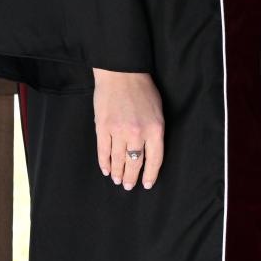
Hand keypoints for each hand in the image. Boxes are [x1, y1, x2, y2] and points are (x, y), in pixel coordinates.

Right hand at [92, 68, 163, 190]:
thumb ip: (154, 131)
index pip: (155, 159)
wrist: (122, 74)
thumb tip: (149, 150)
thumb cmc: (143, 90)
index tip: (147, 184)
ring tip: (118, 180)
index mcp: (155, 128)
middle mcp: (138, 133)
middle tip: (129, 186)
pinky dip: (104, 163)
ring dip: (118, 172)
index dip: (150, 174)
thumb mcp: (158, 110)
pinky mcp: (103, 128)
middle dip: (132, 177)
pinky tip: (106, 170)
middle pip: (135, 162)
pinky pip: (103, 151)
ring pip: (118, 160)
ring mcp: (119, 131)